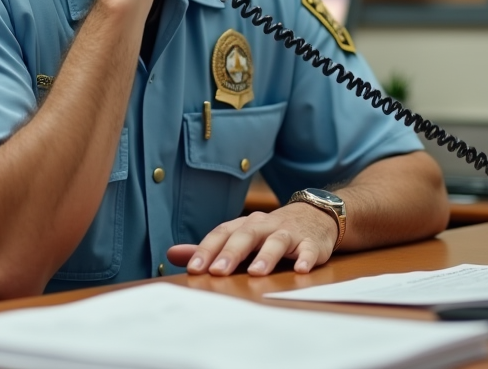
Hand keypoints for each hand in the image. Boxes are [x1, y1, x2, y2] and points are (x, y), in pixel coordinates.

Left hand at [166, 204, 338, 276]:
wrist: (315, 215)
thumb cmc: (271, 231)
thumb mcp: (241, 235)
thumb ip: (210, 247)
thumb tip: (172, 254)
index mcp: (245, 225)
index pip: (222, 233)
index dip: (207, 250)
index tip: (194, 269)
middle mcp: (265, 226)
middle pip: (246, 235)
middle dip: (231, 253)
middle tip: (218, 272)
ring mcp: (289, 233)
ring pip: (276, 241)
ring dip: (266, 256)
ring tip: (255, 273)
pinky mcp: (312, 242)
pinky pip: (309, 249)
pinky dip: (305, 258)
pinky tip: (301, 269)